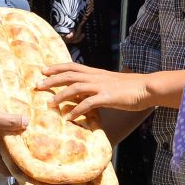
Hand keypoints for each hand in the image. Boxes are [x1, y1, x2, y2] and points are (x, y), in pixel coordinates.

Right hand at [0, 99, 25, 172]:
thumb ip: (7, 120)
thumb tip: (26, 122)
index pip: (5, 170)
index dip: (18, 169)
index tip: (31, 163)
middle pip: (3, 162)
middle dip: (16, 157)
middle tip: (32, 149)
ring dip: (9, 148)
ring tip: (24, 139)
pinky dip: (2, 142)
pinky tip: (9, 131)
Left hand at [37, 64, 152, 118]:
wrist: (147, 88)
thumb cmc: (130, 88)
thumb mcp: (110, 84)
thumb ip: (97, 86)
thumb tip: (86, 94)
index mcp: (96, 73)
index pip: (72, 67)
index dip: (57, 67)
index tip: (43, 70)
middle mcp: (96, 77)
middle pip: (69, 75)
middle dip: (51, 80)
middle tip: (37, 85)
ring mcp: (101, 86)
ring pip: (75, 88)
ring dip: (60, 96)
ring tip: (50, 104)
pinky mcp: (107, 97)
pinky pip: (88, 104)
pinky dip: (76, 110)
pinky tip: (69, 117)